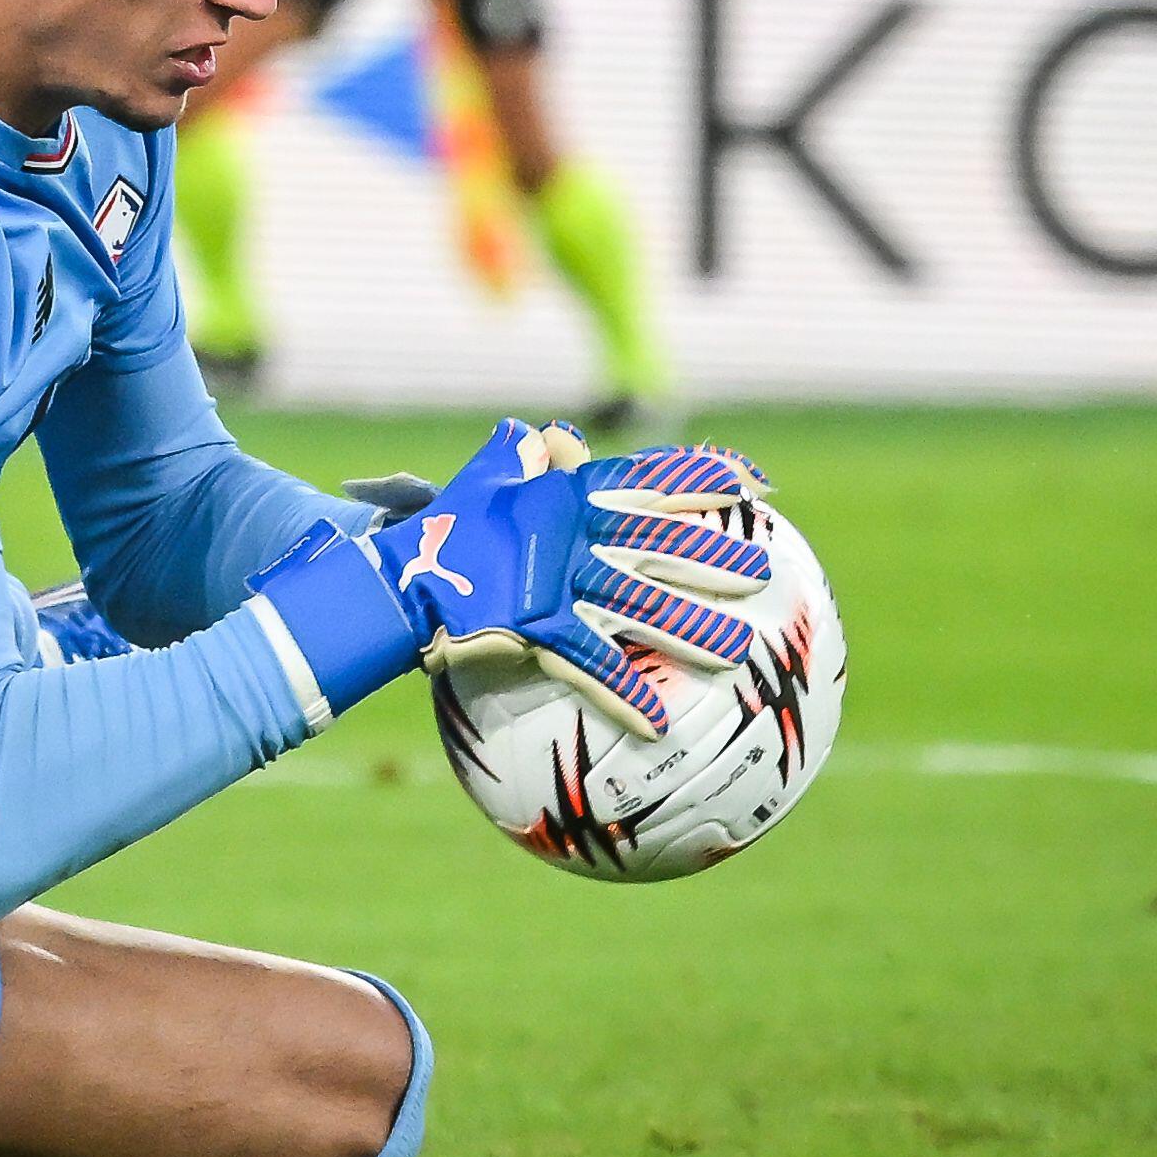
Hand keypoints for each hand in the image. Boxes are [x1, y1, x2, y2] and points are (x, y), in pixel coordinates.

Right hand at [252, 421, 773, 736]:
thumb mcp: (484, 485)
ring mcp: (555, 584)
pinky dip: (625, 693)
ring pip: (640, 606)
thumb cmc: (445, 533)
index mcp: (565, 497)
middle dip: (711, 556)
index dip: (697, 476)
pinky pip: (591, 664)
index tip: (749, 480)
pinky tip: (660, 721)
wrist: (393, 577)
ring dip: (691, 629)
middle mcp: (568, 537)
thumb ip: (526, 462)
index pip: (643, 478)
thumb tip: (556, 435)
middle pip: (656, 544)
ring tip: (741, 652)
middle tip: (763, 571)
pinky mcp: (536, 628)